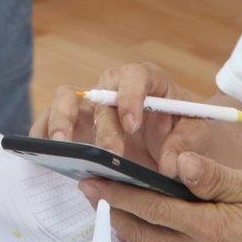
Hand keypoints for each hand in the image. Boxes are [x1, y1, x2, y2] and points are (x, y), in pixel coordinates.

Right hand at [30, 62, 209, 173]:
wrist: (173, 139)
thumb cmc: (184, 129)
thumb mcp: (197, 135)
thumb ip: (186, 146)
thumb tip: (169, 165)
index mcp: (148, 81)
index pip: (135, 75)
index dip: (130, 96)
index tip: (132, 124)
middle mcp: (114, 87)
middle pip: (100, 94)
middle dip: (104, 125)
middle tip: (111, 154)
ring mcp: (92, 104)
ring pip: (67, 96)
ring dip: (61, 118)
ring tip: (61, 146)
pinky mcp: (75, 122)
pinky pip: (50, 118)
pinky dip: (44, 130)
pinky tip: (44, 151)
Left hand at [83, 152, 241, 241]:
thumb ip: (216, 176)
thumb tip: (180, 160)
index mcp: (215, 231)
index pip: (153, 209)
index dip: (119, 193)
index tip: (91, 179)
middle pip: (143, 235)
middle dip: (112, 212)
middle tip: (87, 188)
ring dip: (128, 228)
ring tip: (107, 203)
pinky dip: (149, 240)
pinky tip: (144, 223)